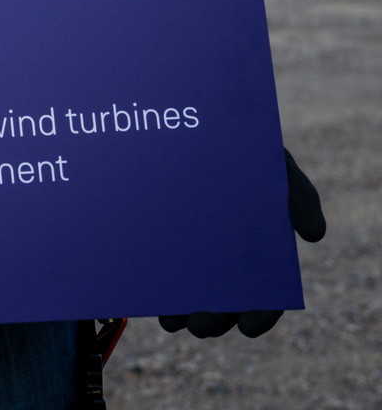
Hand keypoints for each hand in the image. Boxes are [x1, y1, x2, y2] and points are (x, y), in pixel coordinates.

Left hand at [159, 149, 325, 339]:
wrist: (201, 134)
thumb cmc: (248, 156)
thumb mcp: (279, 169)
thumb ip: (300, 198)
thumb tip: (313, 236)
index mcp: (259, 253)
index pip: (267, 295)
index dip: (261, 315)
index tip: (249, 328)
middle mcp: (226, 260)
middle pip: (225, 303)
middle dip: (213, 320)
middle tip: (200, 326)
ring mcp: (193, 252)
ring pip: (190, 294)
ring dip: (181, 312)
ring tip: (171, 320)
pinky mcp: (162, 239)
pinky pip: (158, 270)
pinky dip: (156, 286)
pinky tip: (149, 295)